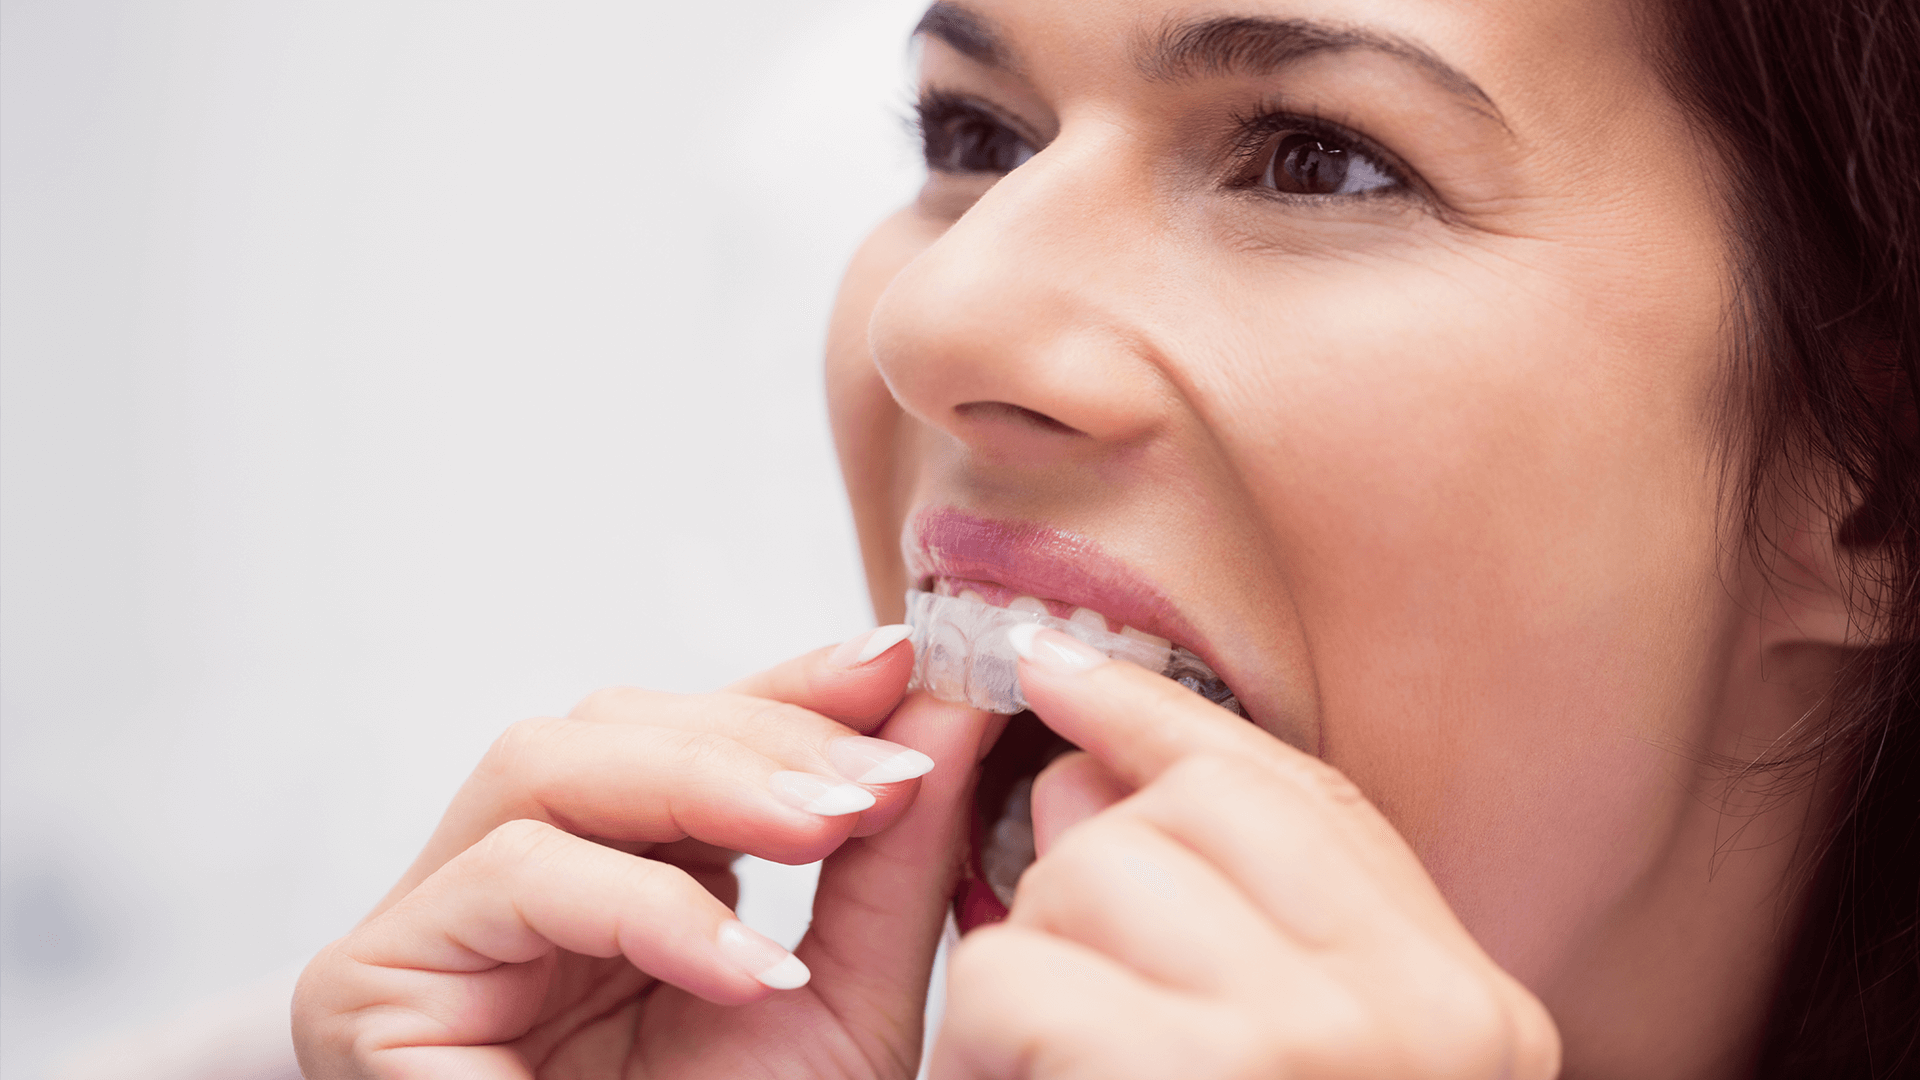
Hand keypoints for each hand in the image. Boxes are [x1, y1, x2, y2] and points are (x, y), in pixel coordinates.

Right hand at [295, 627, 995, 1078]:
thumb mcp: (840, 1005)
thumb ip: (891, 862)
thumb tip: (949, 711)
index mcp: (612, 884)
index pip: (686, 738)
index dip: (789, 690)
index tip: (903, 658)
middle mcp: (512, 890)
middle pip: (606, 728)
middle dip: (758, 732)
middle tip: (880, 772)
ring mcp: (434, 929)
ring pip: (542, 766)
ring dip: (703, 782)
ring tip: (827, 830)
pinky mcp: (371, 983)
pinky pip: (508, 878)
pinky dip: (642, 904)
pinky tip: (744, 965)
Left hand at [931, 628, 1560, 1079]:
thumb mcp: (1290, 1053)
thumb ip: (1218, 919)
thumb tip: (1074, 776)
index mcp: (1475, 1012)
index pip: (1305, 796)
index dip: (1160, 716)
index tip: (1053, 665)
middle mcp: (1431, 1017)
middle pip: (1186, 813)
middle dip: (1083, 876)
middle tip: (1061, 996)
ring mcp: (1319, 1045)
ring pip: (1087, 874)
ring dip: (1023, 971)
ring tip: (1045, 1070)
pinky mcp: (1194, 1078)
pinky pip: (1011, 975)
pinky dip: (981, 1040)